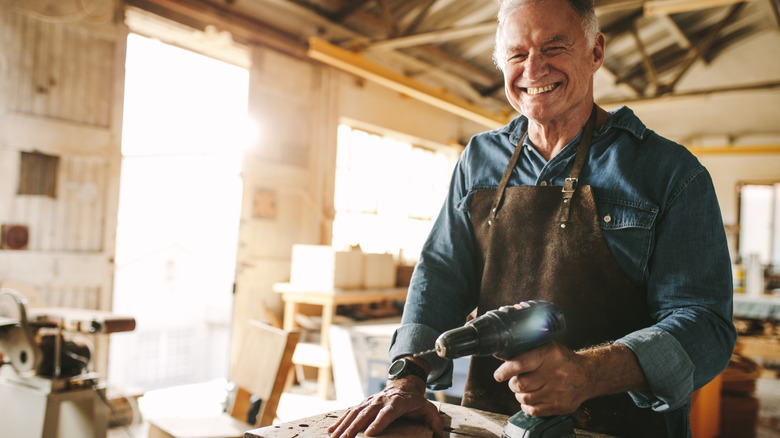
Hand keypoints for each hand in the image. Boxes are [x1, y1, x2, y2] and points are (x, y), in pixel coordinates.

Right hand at [328, 376, 443, 437]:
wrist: (404, 383)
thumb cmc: (416, 401)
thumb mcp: (428, 409)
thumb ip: (434, 423)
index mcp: (398, 402)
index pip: (388, 413)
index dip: (379, 423)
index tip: (370, 434)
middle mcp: (381, 400)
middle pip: (367, 414)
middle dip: (354, 428)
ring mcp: (370, 401)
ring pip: (355, 413)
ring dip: (344, 426)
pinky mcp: (363, 403)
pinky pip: (350, 412)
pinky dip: (340, 421)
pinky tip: (331, 431)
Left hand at [493, 342, 588, 416]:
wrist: (587, 375)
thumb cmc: (562, 360)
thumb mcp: (548, 347)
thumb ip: (528, 351)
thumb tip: (503, 357)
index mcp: (547, 355)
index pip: (519, 364)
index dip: (505, 371)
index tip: (499, 375)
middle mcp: (552, 374)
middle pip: (520, 384)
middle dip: (513, 383)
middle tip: (517, 381)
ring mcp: (556, 392)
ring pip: (524, 398)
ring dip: (520, 394)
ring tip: (526, 389)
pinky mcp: (559, 406)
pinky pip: (533, 410)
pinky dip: (527, 406)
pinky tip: (531, 399)